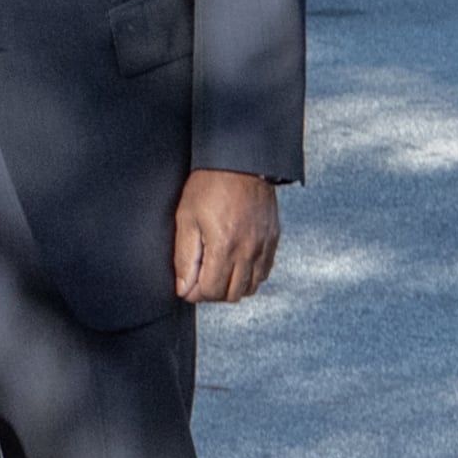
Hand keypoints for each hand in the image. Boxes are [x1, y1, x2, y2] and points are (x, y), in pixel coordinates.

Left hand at [173, 168, 281, 302]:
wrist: (241, 163)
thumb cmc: (209, 186)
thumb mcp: (186, 218)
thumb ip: (185, 257)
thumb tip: (184, 287)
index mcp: (224, 246)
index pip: (211, 290)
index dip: (195, 294)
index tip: (186, 288)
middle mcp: (249, 251)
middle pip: (232, 294)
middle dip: (212, 293)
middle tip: (198, 282)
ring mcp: (264, 246)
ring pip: (251, 287)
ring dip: (231, 287)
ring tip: (215, 274)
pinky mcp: (273, 240)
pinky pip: (264, 272)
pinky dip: (249, 276)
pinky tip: (234, 265)